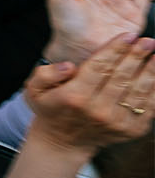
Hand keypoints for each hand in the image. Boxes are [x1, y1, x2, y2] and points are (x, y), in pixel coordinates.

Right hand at [25, 34, 154, 153]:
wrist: (63, 142)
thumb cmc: (50, 108)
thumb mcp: (34, 89)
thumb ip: (46, 73)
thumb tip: (69, 66)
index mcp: (75, 97)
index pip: (99, 67)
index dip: (115, 49)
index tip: (128, 35)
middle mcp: (98, 110)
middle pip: (122, 77)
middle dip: (137, 56)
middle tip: (148, 41)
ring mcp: (118, 122)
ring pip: (139, 91)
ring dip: (150, 71)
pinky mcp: (132, 130)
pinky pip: (149, 106)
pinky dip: (154, 90)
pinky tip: (154, 75)